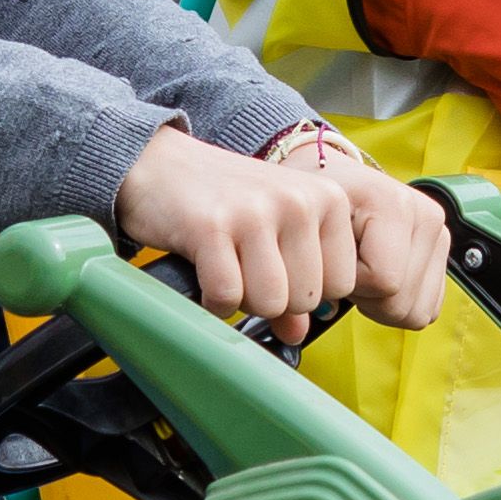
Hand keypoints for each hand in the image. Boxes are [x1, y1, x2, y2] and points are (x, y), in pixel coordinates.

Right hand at [116, 123, 362, 326]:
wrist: (158, 165)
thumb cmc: (223, 201)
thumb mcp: (274, 232)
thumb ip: (294, 282)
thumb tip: (298, 334)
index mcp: (329, 198)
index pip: (342, 286)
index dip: (303, 290)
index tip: (275, 265)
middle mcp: (299, 200)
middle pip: (306, 300)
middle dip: (270, 299)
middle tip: (243, 265)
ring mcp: (256, 212)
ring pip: (271, 303)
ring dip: (241, 300)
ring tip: (225, 267)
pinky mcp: (212, 227)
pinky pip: (227, 296)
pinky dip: (211, 299)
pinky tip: (203, 272)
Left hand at [302, 134, 453, 327]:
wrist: (333, 181)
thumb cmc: (317, 208)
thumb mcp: (305, 231)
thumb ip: (307, 271)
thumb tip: (314, 319)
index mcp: (394, 203)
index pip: (384, 281)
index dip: (349, 284)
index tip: (334, 257)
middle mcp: (427, 215)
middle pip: (402, 304)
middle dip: (366, 297)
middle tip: (347, 267)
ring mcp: (440, 234)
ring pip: (417, 313)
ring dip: (382, 303)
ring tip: (363, 270)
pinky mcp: (443, 254)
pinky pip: (427, 310)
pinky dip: (400, 303)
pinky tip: (380, 276)